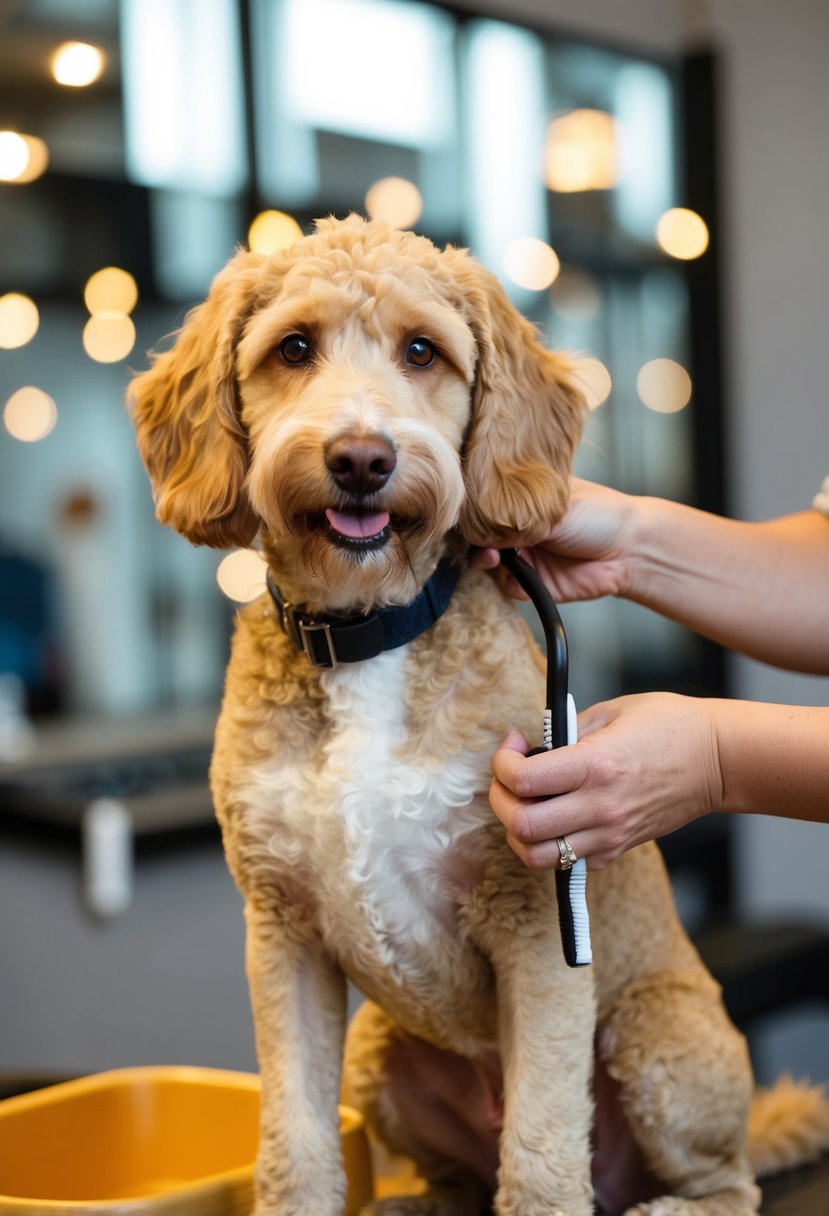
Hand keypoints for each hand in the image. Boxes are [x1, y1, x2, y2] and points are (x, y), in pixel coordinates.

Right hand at [471, 477, 635, 603]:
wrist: (629, 549)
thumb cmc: (598, 514)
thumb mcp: (551, 505)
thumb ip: (513, 514)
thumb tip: (479, 524)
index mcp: (521, 501)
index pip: (484, 505)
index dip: (473, 511)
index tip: (467, 514)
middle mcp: (519, 528)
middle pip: (480, 536)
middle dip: (476, 539)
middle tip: (483, 542)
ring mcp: (525, 556)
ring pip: (488, 563)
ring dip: (487, 561)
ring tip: (495, 557)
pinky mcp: (533, 583)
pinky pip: (508, 586)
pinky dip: (508, 582)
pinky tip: (514, 572)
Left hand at [489, 693, 723, 868]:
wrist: (719, 760)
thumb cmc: (671, 726)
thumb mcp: (613, 711)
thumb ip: (567, 731)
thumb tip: (533, 748)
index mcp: (595, 765)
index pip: (523, 780)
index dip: (502, 763)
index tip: (511, 747)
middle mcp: (600, 807)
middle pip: (522, 827)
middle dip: (500, 802)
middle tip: (507, 780)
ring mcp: (610, 834)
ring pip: (538, 857)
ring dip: (519, 833)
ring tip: (526, 805)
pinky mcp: (618, 849)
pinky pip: (568, 863)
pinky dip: (551, 845)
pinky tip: (558, 816)